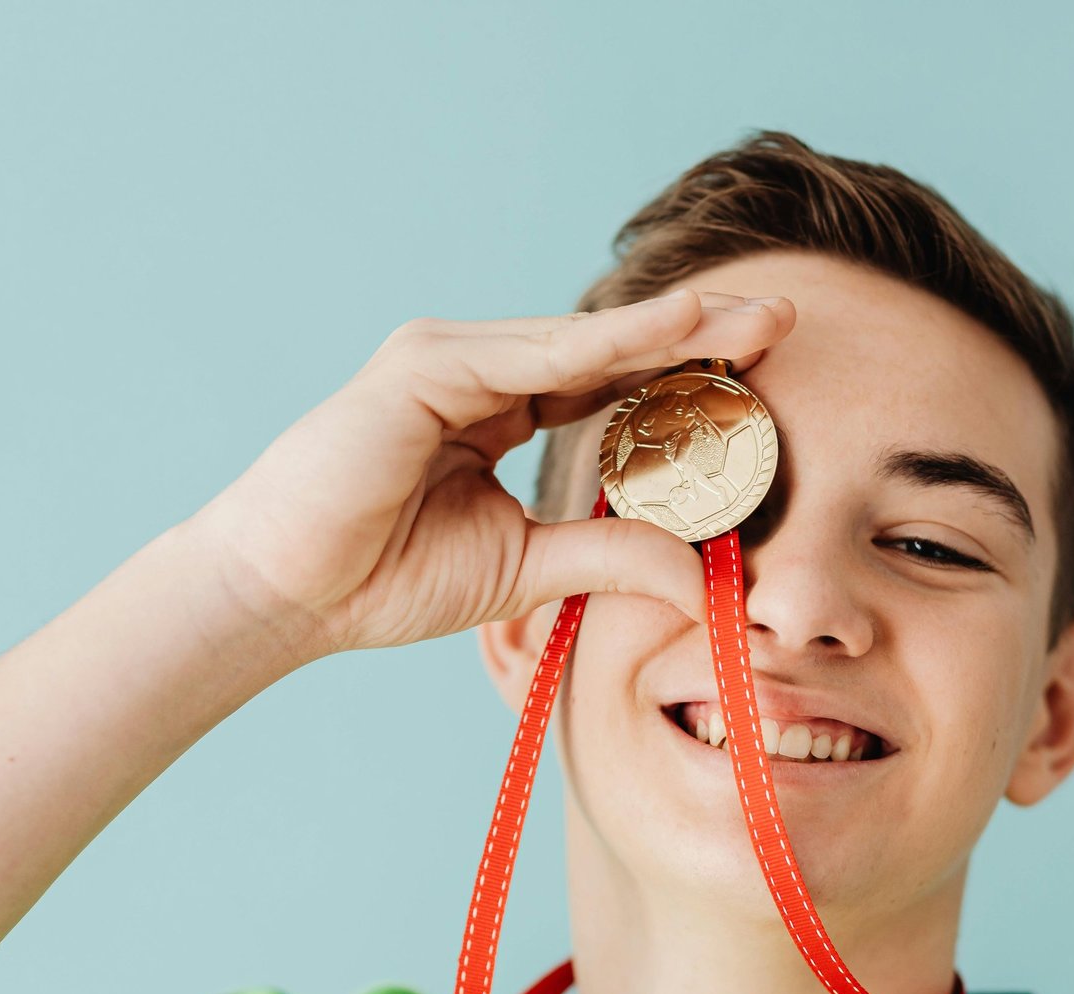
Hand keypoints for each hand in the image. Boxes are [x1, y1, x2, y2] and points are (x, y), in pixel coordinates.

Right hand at [187, 288, 795, 656]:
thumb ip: (610, 557)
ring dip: (671, 328)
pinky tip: (675, 330)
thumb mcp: (524, 567)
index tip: (765, 370)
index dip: (687, 373)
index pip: (611, 382)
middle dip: (699, 334)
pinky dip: (607, 342)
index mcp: (500, 409)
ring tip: (752, 319)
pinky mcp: (423, 365)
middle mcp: (480, 369)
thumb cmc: (383, 577)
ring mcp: (450, 357)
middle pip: (610, 347)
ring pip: (581, 339)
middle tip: (785, 318)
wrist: (288, 594)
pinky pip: (533, 355)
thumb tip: (707, 581)